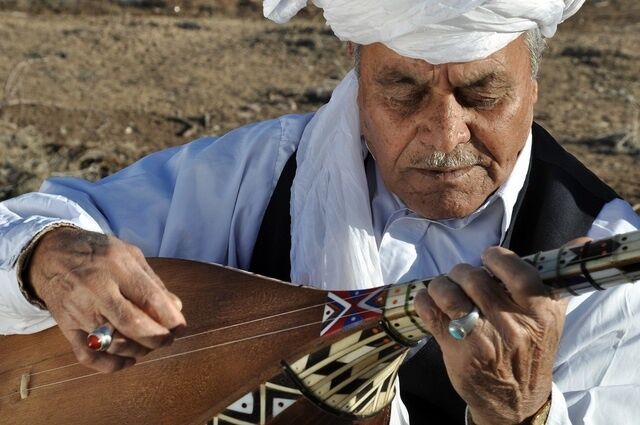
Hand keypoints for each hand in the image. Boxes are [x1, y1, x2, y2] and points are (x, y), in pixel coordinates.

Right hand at [26, 227, 185, 372]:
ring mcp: (79, 311)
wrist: (50, 254)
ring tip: (150, 345)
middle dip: (158, 338)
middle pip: (132, 324)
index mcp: (117, 267)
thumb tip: (175, 309)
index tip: (181, 328)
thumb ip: (153, 282)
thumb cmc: (97, 253)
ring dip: (139, 350)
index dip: (170, 318)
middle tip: (168, 339)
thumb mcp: (129, 255)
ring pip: (113, 343)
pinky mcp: (67, 327)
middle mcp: (97, 290)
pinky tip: (128, 360)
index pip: (150, 299)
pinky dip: (111, 365)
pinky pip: (89, 356)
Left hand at [414, 238, 589, 424]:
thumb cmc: (531, 351)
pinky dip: (425, 301)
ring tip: (443, 287)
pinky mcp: (459, 352)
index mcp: (540, 313)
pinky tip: (428, 300)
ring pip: (450, 294)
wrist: (516, 401)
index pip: (518, 273)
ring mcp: (483, 340)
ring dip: (440, 285)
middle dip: (461, 272)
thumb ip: (559, 279)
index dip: (497, 258)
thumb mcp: (553, 318)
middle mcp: (512, 326)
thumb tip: (584, 241)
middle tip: (461, 276)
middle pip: (475, 280)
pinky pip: (432, 315)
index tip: (488, 257)